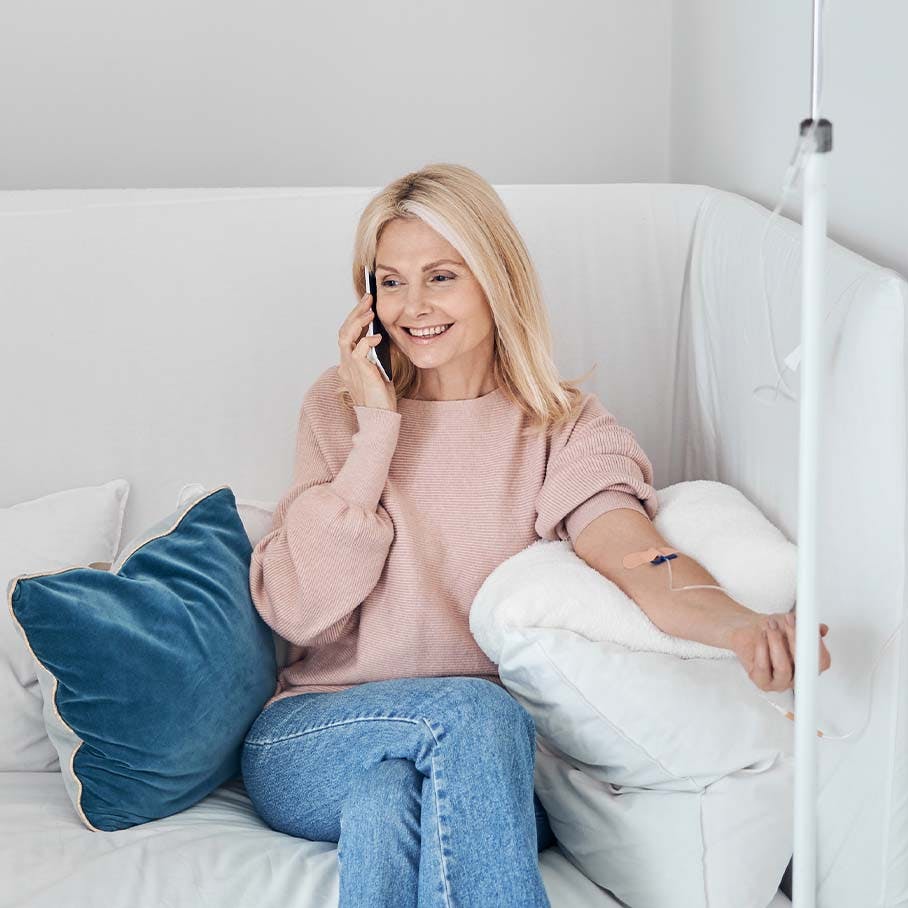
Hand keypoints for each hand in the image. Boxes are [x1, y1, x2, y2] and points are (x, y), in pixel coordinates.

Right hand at [337, 291, 396, 411]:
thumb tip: (380, 335)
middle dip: (355, 313)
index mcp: (348, 364)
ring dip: (357, 321)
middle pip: (343, 331)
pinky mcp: (360, 373)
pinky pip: (357, 351)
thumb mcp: (379, 370)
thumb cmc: (381, 398)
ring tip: (369, 311)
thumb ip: (376, 354)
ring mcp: (350, 369)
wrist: (381, 418)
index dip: (355, 318)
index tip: (366, 305)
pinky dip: (366, 340)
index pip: (347, 335)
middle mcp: (345, 365)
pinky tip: (377, 336)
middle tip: (368, 299)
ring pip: (345, 337)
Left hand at [727, 611, 830, 691]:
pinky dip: (762, 649)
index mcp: (811, 665)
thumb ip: (808, 627)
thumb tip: (822, 629)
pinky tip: (762, 637)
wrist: (749, 629)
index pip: (822, 661)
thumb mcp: (792, 622)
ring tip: (771, 627)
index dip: (815, 643)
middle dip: (795, 640)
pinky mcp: (763, 681)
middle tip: (787, 622)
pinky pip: (763, 668)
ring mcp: (781, 682)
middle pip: (803, 665)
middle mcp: (798, 676)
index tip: (806, 626)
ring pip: (783, 668)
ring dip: (776, 643)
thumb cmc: (772, 629)